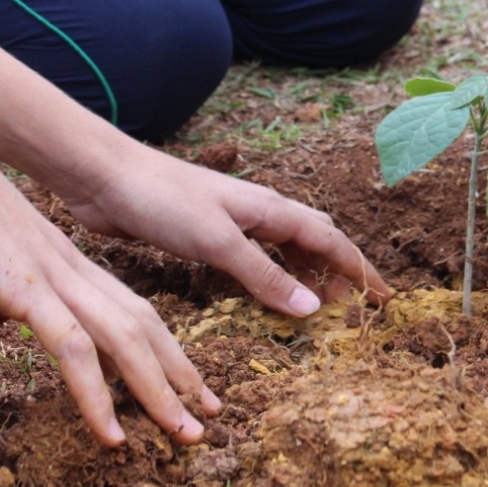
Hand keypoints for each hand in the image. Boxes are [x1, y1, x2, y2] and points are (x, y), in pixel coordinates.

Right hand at [0, 63, 216, 446]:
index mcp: (64, 260)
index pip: (131, 308)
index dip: (163, 348)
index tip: (187, 384)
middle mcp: (71, 267)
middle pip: (144, 326)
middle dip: (180, 376)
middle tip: (207, 419)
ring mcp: (51, 276)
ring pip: (125, 341)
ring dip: (157, 393)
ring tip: (182, 435)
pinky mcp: (23, 285)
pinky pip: (71, 350)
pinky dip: (96, 395)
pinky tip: (110, 433)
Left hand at [60, 143, 390, 315]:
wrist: (105, 177)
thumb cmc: (163, 200)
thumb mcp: (219, 242)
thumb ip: (265, 275)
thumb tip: (314, 309)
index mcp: (270, 208)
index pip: (330, 240)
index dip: (358, 269)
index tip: (383, 298)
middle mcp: (257, 213)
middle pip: (314, 241)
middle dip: (339, 271)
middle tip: (354, 307)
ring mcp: (232, 222)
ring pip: (285, 249)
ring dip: (306, 275)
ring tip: (318, 307)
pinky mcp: (205, 236)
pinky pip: (254, 259)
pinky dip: (271, 277)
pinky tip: (266, 294)